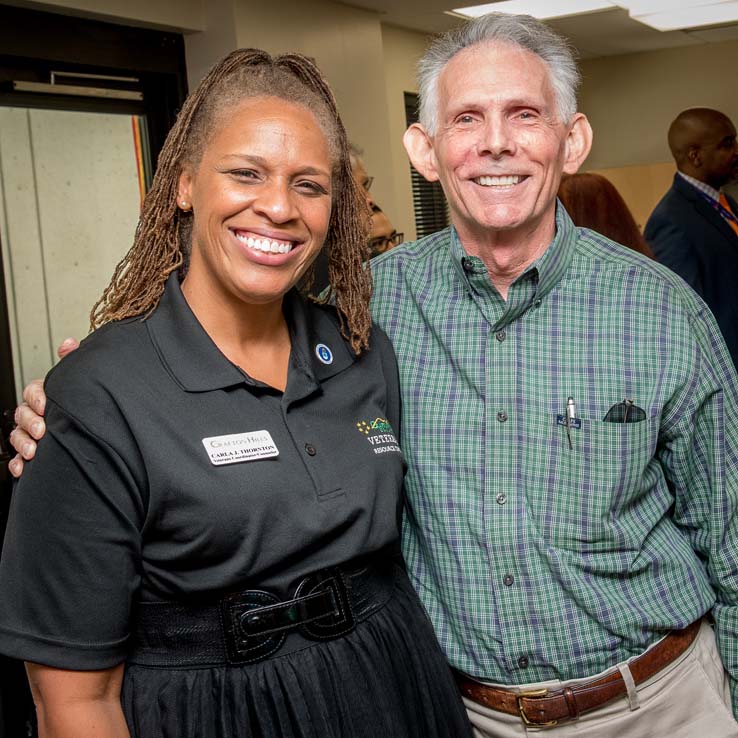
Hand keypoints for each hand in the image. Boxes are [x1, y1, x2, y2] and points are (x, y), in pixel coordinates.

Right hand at [8, 338, 78, 477]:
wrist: (95, 431)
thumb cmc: (82, 402)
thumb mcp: (79, 381)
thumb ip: (72, 361)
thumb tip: (70, 344)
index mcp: (45, 394)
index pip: (32, 391)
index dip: (37, 397)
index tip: (46, 406)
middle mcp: (34, 412)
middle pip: (23, 414)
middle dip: (30, 423)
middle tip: (42, 431)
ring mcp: (30, 432)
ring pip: (17, 435)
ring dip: (22, 443)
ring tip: (33, 451)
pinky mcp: (31, 452)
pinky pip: (18, 458)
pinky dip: (18, 464)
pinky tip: (23, 468)